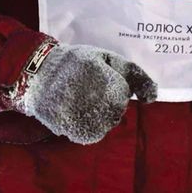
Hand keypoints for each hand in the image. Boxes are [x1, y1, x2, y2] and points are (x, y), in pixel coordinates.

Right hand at [15, 43, 156, 144]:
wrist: (38, 73)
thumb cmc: (77, 63)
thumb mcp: (108, 59)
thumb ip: (135, 75)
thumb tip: (153, 98)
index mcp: (108, 82)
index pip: (123, 94)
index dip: (112, 85)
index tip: (95, 76)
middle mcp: (98, 102)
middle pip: (116, 111)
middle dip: (107, 102)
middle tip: (87, 88)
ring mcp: (84, 118)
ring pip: (106, 124)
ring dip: (98, 114)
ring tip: (80, 98)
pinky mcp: (72, 130)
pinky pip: (91, 133)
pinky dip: (87, 124)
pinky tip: (76, 110)